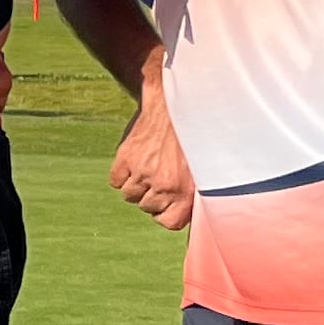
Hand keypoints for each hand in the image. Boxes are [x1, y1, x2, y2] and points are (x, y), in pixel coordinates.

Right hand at [112, 81, 194, 230]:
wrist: (176, 101)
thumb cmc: (196, 132)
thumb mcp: (207, 165)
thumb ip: (197, 190)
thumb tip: (194, 213)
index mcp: (188, 190)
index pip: (169, 222)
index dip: (166, 213)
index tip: (168, 202)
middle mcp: (165, 184)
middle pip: (147, 207)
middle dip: (152, 195)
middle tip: (159, 176)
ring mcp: (143, 171)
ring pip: (129, 195)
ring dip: (136, 184)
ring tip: (147, 167)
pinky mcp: (126, 157)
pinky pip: (116, 180)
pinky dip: (122, 174)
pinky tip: (133, 161)